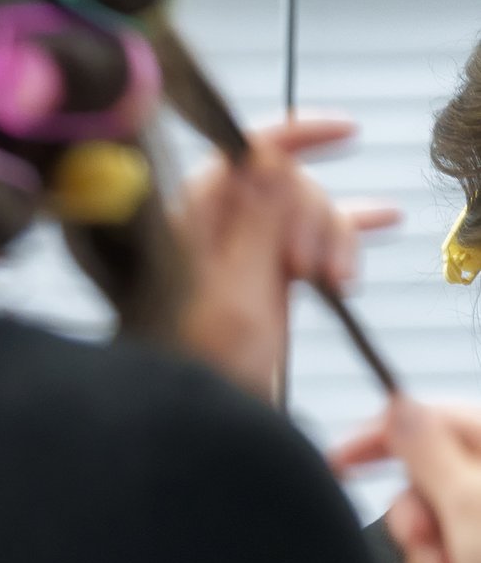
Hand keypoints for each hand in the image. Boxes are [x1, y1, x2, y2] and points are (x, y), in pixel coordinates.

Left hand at [176, 116, 401, 400]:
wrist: (201, 428)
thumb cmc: (200, 374)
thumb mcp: (232, 296)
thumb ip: (251, 225)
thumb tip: (262, 159)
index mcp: (188, 226)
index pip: (238, 154)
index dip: (292, 136)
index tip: (346, 134)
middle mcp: (211, 233)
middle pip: (283, 183)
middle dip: (314, 214)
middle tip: (309, 268)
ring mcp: (238, 255)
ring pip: (303, 213)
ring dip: (333, 237)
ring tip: (335, 281)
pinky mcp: (262, 279)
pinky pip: (307, 242)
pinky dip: (340, 241)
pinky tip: (375, 233)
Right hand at [332, 399, 480, 562]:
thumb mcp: (470, 502)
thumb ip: (427, 453)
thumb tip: (399, 407)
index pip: (432, 420)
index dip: (380, 439)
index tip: (340, 462)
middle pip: (429, 480)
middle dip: (412, 520)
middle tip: (421, 544)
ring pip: (439, 527)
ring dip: (423, 558)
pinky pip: (454, 562)